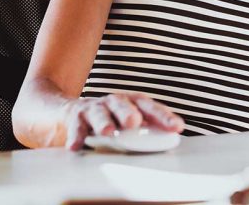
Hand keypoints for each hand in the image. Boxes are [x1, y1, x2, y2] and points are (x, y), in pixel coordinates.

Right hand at [62, 92, 184, 150]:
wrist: (71, 109)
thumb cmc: (110, 118)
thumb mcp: (129, 120)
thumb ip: (148, 128)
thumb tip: (173, 138)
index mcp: (131, 102)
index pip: (149, 106)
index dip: (163, 116)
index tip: (177, 127)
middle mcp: (114, 102)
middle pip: (122, 104)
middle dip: (128, 112)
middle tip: (134, 122)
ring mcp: (94, 108)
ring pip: (99, 113)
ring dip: (103, 121)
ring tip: (107, 132)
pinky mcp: (75, 117)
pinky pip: (76, 127)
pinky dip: (76, 136)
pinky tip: (75, 146)